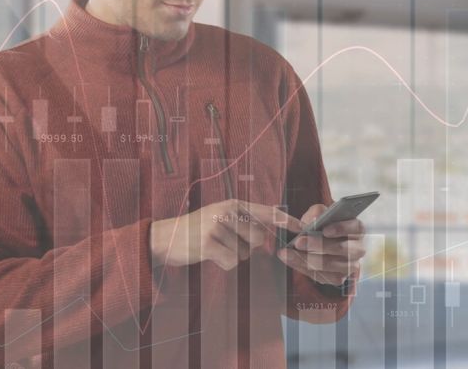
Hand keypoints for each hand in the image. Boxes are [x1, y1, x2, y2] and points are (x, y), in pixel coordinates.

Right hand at [150, 199, 301, 270]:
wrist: (166, 238)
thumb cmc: (198, 229)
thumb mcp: (221, 214)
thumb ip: (245, 217)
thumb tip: (272, 219)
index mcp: (233, 204)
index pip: (265, 212)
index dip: (285, 220)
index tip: (301, 228)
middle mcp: (227, 212)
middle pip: (258, 238)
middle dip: (247, 246)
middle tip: (227, 242)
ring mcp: (217, 226)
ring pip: (244, 253)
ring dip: (233, 255)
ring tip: (215, 247)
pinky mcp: (208, 243)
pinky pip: (232, 262)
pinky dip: (224, 263)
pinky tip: (210, 255)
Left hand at [277, 203, 365, 286]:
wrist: (317, 242)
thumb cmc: (321, 224)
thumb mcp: (318, 213)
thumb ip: (316, 213)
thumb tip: (312, 221)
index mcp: (357, 229)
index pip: (356, 227)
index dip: (341, 228)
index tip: (325, 229)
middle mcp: (358, 248)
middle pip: (343, 249)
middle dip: (319, 245)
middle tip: (298, 241)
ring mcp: (350, 266)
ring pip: (331, 265)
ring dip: (308, 258)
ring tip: (289, 252)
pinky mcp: (339, 278)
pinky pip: (323, 277)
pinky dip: (304, 268)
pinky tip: (290, 260)